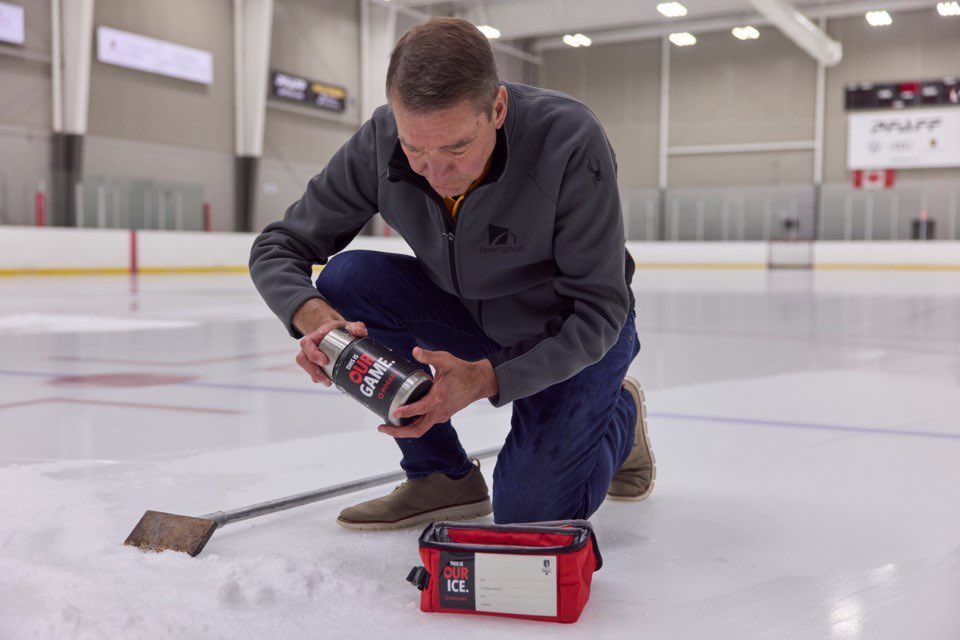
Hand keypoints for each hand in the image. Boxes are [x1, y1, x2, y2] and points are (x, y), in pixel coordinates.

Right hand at [296, 319, 367, 385]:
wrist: (333, 333)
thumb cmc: (338, 330)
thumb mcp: (346, 326)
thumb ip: (355, 327)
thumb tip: (360, 332)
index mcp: (314, 337)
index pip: (307, 344)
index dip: (313, 354)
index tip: (325, 361)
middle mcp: (308, 348)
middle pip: (303, 360)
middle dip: (314, 371)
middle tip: (327, 379)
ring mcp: (310, 358)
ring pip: (308, 369)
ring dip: (317, 377)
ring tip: (329, 382)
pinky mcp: (315, 366)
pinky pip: (313, 374)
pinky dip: (321, 379)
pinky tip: (331, 381)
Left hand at [378, 347, 497, 438]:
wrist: (478, 382)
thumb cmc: (462, 371)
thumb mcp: (445, 360)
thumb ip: (428, 356)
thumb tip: (415, 351)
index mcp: (439, 398)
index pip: (420, 409)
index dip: (405, 412)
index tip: (393, 412)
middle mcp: (439, 411)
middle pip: (417, 430)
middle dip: (398, 432)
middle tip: (382, 427)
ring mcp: (440, 415)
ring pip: (420, 429)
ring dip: (404, 429)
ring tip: (388, 424)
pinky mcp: (441, 415)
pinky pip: (424, 424)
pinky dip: (412, 423)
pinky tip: (402, 417)